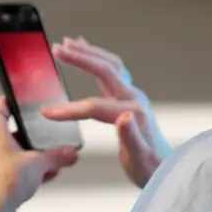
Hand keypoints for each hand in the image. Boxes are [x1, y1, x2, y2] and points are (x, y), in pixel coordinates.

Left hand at [0, 97, 77, 211]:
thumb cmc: (5, 183)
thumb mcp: (41, 164)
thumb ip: (59, 155)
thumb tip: (72, 153)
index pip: (1, 105)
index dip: (15, 100)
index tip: (28, 99)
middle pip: (9, 130)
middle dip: (31, 135)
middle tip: (48, 136)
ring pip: (9, 150)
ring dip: (28, 154)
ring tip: (49, 162)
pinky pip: (6, 166)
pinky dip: (21, 168)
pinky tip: (40, 177)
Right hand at [45, 37, 164, 187]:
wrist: (165, 167)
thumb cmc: (150, 167)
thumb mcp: (138, 158)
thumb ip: (131, 137)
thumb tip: (124, 118)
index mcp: (133, 112)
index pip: (95, 106)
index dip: (69, 109)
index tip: (46, 113)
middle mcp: (134, 98)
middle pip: (105, 71)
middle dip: (81, 58)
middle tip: (58, 48)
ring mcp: (133, 95)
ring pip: (110, 66)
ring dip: (89, 53)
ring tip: (68, 43)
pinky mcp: (130, 97)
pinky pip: (113, 71)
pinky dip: (98, 59)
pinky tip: (88, 54)